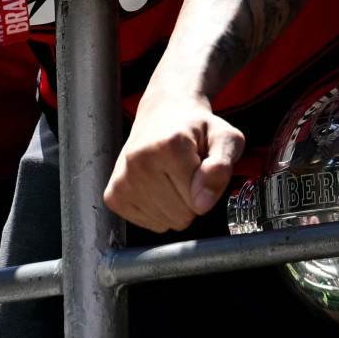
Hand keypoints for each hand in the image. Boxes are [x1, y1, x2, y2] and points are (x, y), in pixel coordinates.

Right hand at [105, 86, 247, 230]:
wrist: (163, 113)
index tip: (200, 166)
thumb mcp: (225, 139)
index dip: (206, 188)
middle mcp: (140, 161)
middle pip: (182, 216)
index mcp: (170, 146)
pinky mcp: (113, 195)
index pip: (199, 203)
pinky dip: (158, 211)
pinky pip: (150, 224)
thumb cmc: (197, 129)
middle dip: (191, 199)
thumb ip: (222, 167)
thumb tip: (202, 203)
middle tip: (186, 172)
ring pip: (166, 222)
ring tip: (171, 176)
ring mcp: (123, 180)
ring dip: (174, 205)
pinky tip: (157, 185)